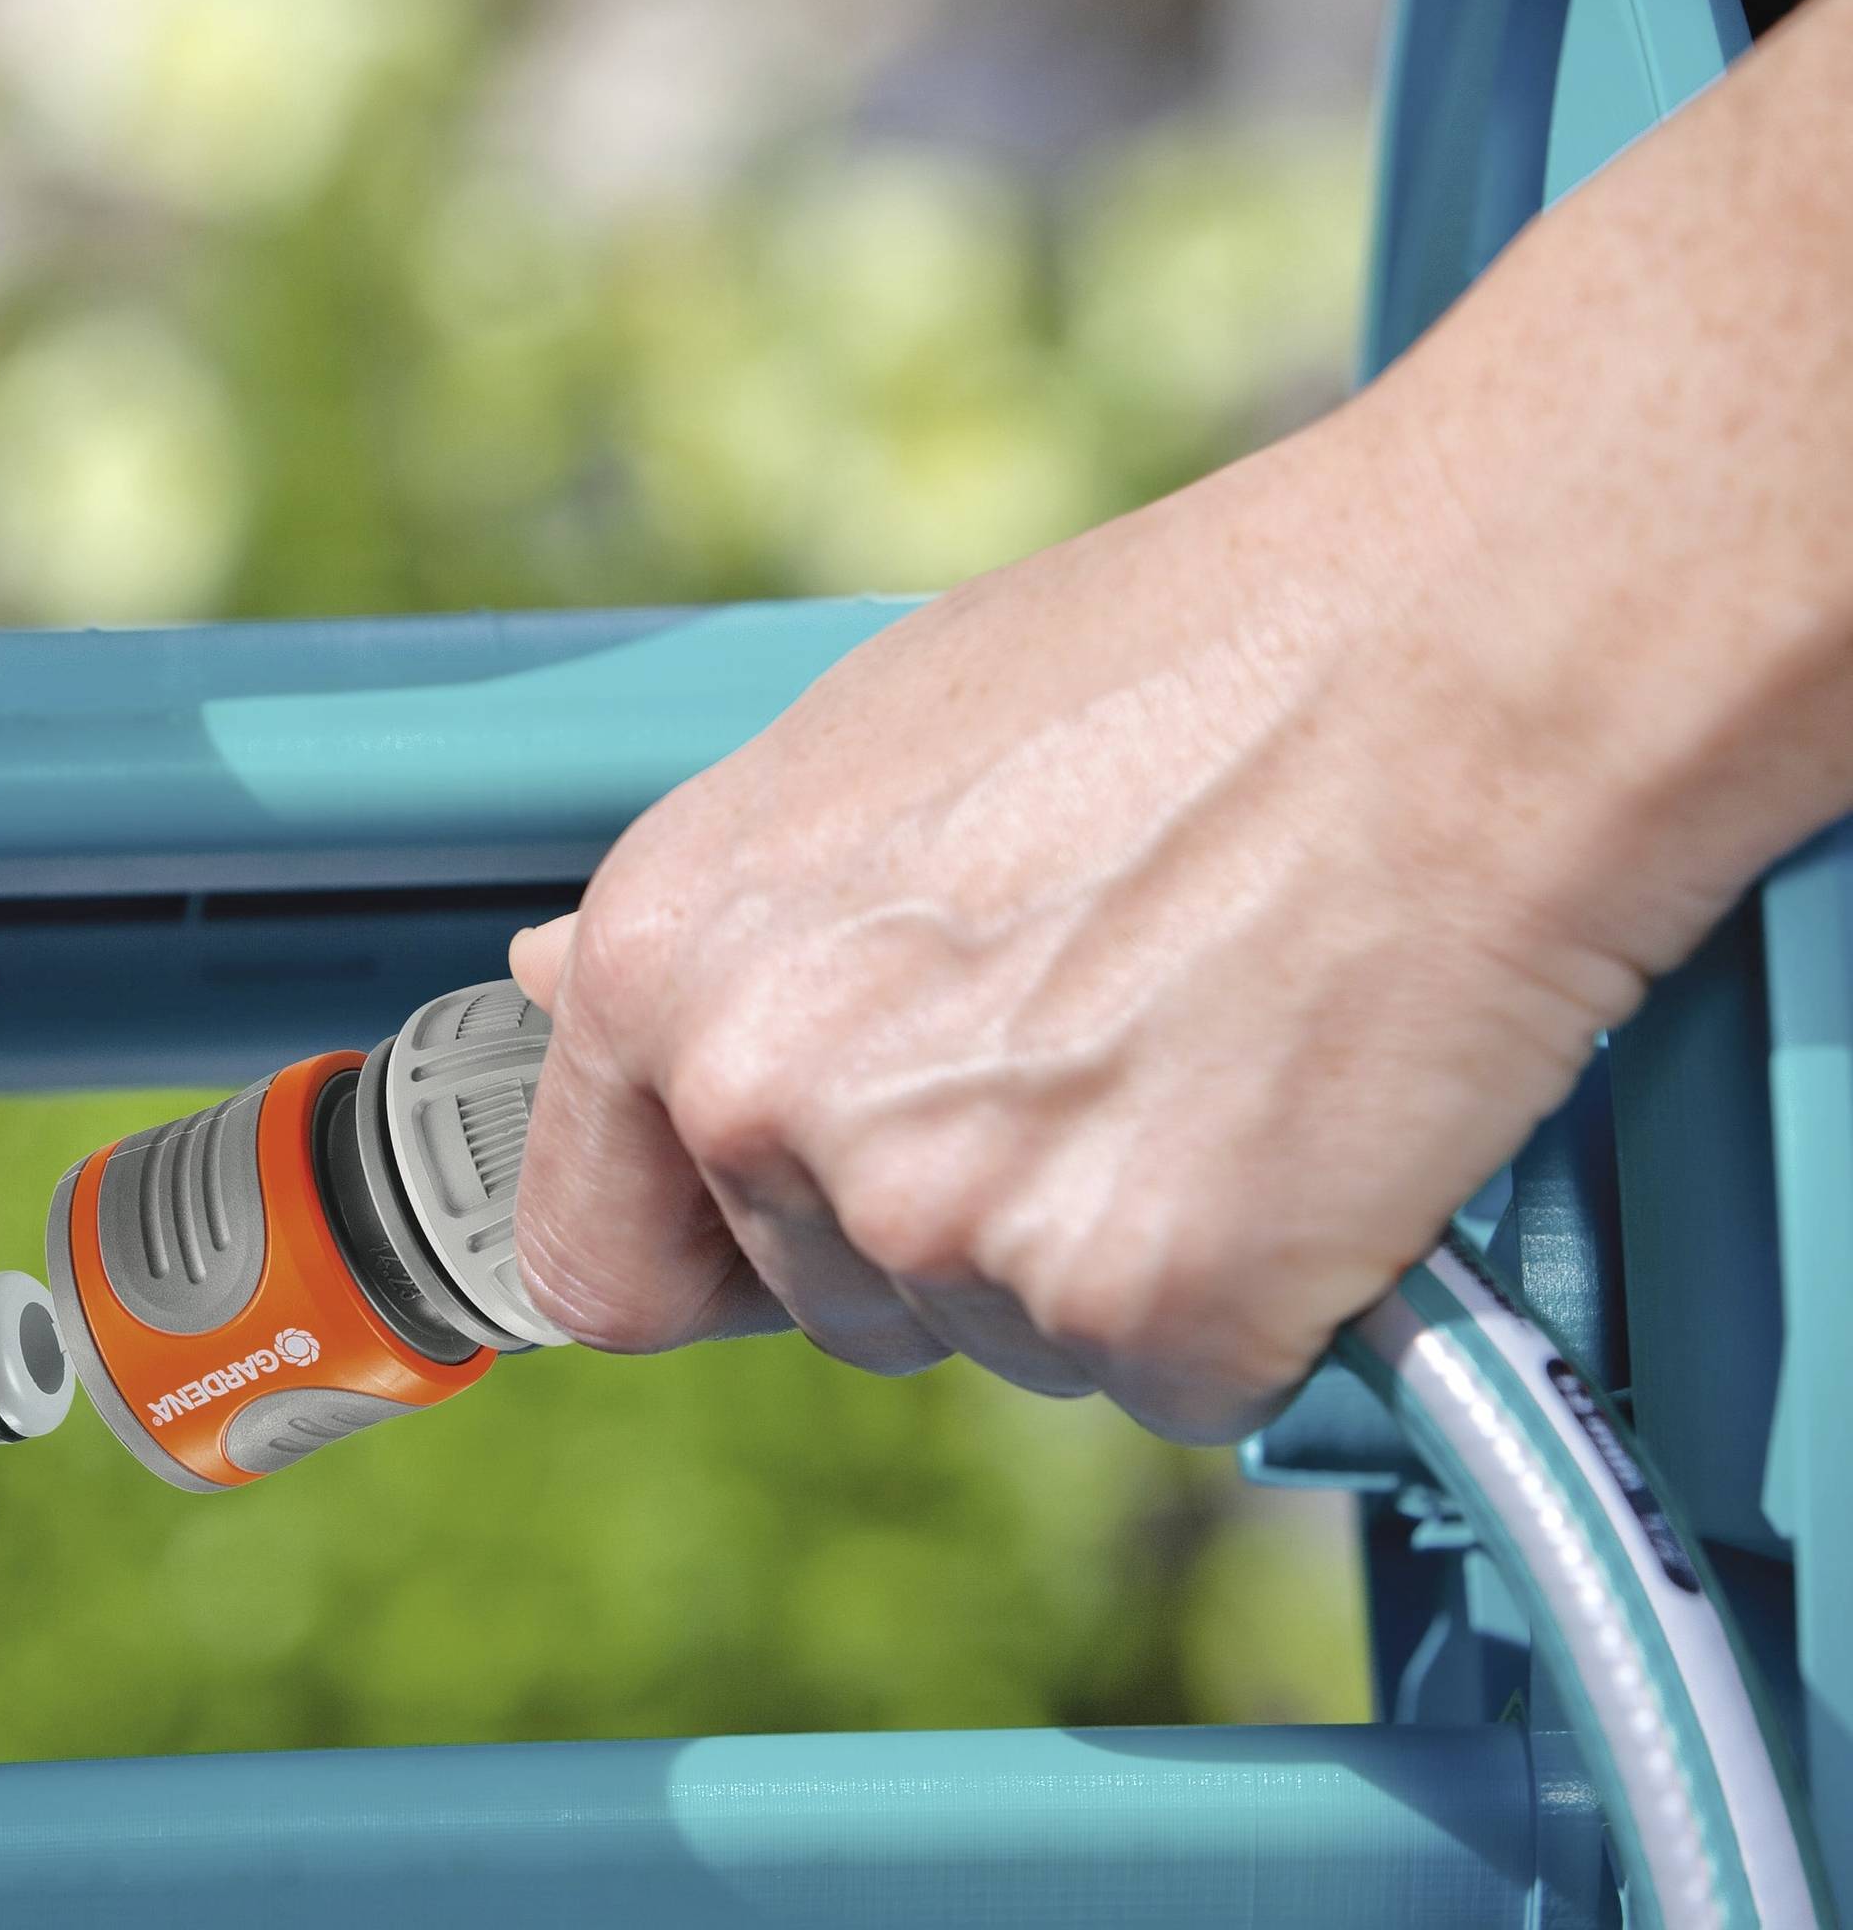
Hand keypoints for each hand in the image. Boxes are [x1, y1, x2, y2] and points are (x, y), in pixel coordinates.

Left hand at [505, 412, 1658, 1442]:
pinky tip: (1286, 1126)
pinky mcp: (1145, 1302)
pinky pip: (1172, 1379)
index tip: (782, 1241)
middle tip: (1088, 1050)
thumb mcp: (861, 747)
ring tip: (1198, 1046)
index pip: (597, 1261)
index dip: (704, 1260)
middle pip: (829, 1305)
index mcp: (665, 969)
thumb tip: (563, 988)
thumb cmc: (1185, 665)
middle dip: (945, 1224)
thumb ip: (709, 921)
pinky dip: (1244, 1299)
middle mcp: (769, 1103)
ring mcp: (951, 1219)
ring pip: (1003, 1340)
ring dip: (1097, 1252)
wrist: (1467, 652)